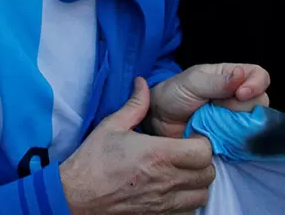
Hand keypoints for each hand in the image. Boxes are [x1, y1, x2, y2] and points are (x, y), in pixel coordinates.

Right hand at [60, 78, 216, 214]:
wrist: (76, 195)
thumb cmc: (93, 161)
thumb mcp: (112, 125)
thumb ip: (135, 105)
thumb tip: (142, 83)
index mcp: (158, 154)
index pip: (203, 151)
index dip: (203, 143)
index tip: (192, 138)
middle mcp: (166, 180)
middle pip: (207, 173)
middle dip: (202, 162)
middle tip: (189, 154)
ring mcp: (164, 203)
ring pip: (202, 195)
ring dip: (197, 183)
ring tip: (184, 173)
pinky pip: (188, 212)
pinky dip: (188, 202)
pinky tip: (174, 191)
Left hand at [147, 64, 269, 140]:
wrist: (158, 120)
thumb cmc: (174, 93)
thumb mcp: (193, 82)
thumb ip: (218, 82)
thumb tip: (242, 74)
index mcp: (232, 77)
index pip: (259, 76)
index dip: (256, 84)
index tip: (241, 94)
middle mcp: (238, 97)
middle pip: (260, 102)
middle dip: (244, 107)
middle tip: (220, 109)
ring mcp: (235, 119)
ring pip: (254, 123)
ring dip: (239, 125)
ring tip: (217, 125)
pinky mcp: (230, 140)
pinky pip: (243, 142)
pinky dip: (235, 142)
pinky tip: (220, 138)